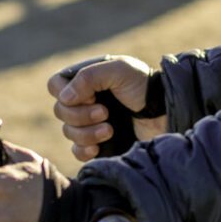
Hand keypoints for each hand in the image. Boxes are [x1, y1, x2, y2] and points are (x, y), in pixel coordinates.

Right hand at [48, 56, 167, 161]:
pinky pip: (76, 151)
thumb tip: (65, 98)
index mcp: (85, 79)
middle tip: (106, 112)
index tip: (92, 95)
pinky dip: (84, 149)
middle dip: (81, 115)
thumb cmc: (144, 86)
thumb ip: (89, 77)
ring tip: (110, 129)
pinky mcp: (97, 144)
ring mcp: (89, 123)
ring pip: (68, 132)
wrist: (165, 112)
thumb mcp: (119, 70)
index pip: (55, 86)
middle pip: (59, 111)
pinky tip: (100, 146)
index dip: (67, 93)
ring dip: (87, 132)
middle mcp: (84, 101)